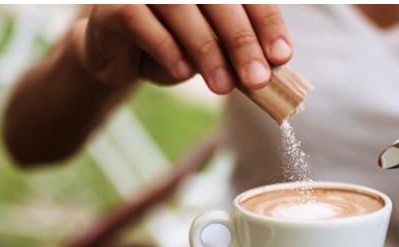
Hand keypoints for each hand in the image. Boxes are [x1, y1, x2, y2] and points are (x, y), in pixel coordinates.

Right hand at [78, 5, 292, 91]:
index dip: (267, 23)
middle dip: (242, 42)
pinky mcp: (116, 4)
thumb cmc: (174, 46)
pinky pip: (143, 23)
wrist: (119, 55)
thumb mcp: (212, 49)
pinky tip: (183, 73)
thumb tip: (270, 70)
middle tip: (257, 79)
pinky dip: (167, 49)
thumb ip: (237, 52)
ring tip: (223, 86)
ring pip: (183, 10)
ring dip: (208, 51)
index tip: (281, 56)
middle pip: (220, 0)